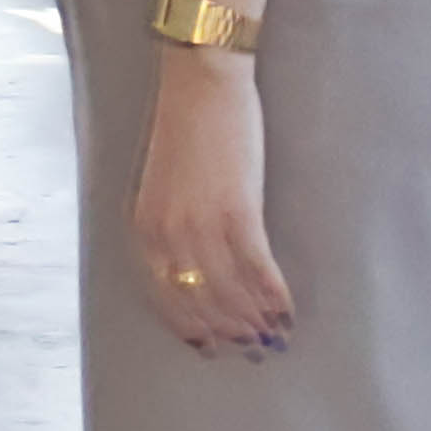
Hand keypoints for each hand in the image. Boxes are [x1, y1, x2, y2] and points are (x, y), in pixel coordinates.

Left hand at [130, 51, 290, 353]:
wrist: (199, 83)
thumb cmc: (184, 130)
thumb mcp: (160, 186)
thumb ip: (168, 226)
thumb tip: (195, 268)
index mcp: (142, 227)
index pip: (161, 295)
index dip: (188, 325)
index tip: (207, 345)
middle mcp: (166, 233)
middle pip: (197, 301)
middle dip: (225, 329)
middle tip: (248, 347)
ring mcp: (201, 225)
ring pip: (230, 291)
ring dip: (253, 319)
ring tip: (272, 335)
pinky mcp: (237, 212)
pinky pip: (257, 269)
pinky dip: (274, 295)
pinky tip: (287, 310)